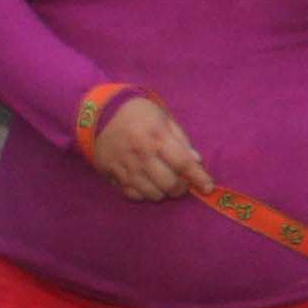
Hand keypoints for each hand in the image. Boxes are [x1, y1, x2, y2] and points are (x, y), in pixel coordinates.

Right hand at [86, 92, 206, 203]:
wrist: (99, 113)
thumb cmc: (137, 113)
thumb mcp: (163, 117)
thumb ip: (181, 139)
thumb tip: (196, 161)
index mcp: (156, 137)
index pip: (183, 163)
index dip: (198, 178)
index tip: (208, 187)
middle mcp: (141, 155)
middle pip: (168, 184)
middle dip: (181, 188)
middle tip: (182, 183)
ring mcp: (125, 167)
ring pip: (151, 193)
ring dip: (163, 192)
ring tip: (164, 183)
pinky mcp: (111, 175)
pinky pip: (132, 194)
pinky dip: (144, 194)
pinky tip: (147, 184)